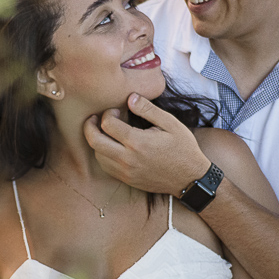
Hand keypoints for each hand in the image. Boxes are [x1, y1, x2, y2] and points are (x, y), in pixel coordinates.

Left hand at [83, 93, 210, 195]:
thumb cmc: (183, 148)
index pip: (108, 124)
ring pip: (97, 155)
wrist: (190, 179)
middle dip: (89, 126)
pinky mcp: (126, 180)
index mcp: (138, 142)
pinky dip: (103, 154)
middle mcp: (128, 159)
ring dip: (96, 141)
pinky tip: (110, 146)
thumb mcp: (171, 124)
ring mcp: (125, 172)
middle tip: (93, 119)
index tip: (117, 111)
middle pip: (94, 141)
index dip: (108, 113)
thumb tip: (130, 98)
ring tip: (104, 132)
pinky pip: (105, 167)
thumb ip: (148, 110)